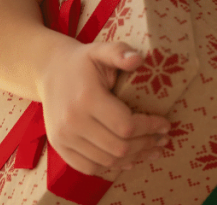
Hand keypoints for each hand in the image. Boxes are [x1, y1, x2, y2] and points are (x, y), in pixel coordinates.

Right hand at [37, 39, 171, 174]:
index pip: (126, 125)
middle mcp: (72, 122)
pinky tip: (128, 159)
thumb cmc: (82, 61)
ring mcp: (64, 138)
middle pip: (118, 147)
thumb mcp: (101, 49)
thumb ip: (120, 52)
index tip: (166, 125)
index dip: (150, 128)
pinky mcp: (59, 146)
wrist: (50, 71)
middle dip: (146, 144)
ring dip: (133, 158)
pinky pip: (89, 167)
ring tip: (151, 150)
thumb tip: (139, 59)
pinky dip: (111, 167)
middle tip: (162, 139)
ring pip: (106, 161)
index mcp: (87, 99)